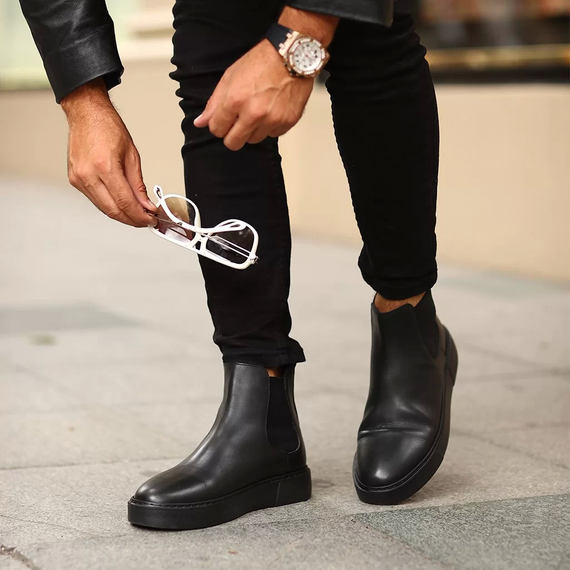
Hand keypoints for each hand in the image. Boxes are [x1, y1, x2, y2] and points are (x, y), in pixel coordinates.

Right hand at [62, 78, 156, 226]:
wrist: (86, 114)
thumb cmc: (108, 128)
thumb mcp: (132, 156)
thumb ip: (138, 185)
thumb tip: (146, 205)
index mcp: (104, 167)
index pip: (125, 202)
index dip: (140, 216)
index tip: (151, 220)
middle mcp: (88, 175)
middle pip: (113, 210)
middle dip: (132, 220)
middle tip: (146, 221)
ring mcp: (78, 179)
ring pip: (103, 208)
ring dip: (122, 215)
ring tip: (137, 215)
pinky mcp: (74, 180)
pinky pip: (95, 200)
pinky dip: (110, 206)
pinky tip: (122, 205)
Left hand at [193, 39, 314, 150]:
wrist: (292, 56)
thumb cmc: (261, 62)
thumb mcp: (230, 77)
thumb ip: (214, 103)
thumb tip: (200, 123)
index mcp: (235, 101)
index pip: (217, 130)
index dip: (218, 125)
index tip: (223, 120)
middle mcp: (253, 114)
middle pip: (233, 143)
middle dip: (232, 135)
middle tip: (237, 122)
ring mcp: (272, 120)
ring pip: (254, 140)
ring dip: (252, 130)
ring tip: (257, 111)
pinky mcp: (287, 122)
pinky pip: (272, 135)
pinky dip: (270, 127)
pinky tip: (271, 110)